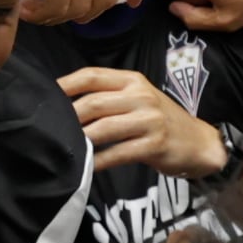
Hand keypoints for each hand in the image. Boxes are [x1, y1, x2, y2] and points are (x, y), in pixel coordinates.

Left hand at [61, 65, 225, 179]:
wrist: (198, 142)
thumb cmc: (160, 120)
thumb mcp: (139, 99)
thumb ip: (109, 97)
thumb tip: (66, 105)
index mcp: (133, 80)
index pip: (92, 76)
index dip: (65, 84)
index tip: (45, 96)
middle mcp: (141, 96)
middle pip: (94, 102)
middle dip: (68, 117)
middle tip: (49, 130)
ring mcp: (149, 120)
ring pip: (104, 128)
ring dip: (80, 139)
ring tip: (64, 147)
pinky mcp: (154, 144)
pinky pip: (118, 153)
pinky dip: (98, 161)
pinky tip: (86, 166)